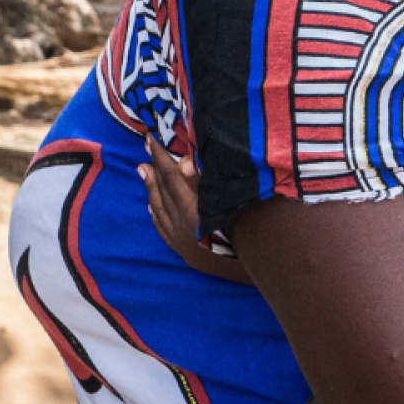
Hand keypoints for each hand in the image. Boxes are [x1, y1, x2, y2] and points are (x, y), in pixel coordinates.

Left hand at [140, 133, 252, 284]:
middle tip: (143, 151)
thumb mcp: (227, 198)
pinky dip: (155, 214)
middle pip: (163, 192)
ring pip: (159, 210)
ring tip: (144, 171)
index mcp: (192, 210)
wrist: (259, 264)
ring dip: (151, 189)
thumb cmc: (248, 227)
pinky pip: (163, 229)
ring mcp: (181, 240)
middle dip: (153, 170)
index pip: (171, 176)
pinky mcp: (185, 251)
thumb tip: (180, 162)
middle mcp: (182, 225)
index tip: (149, 139)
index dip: (160, 156)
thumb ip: (201, 180)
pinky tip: (151, 206)